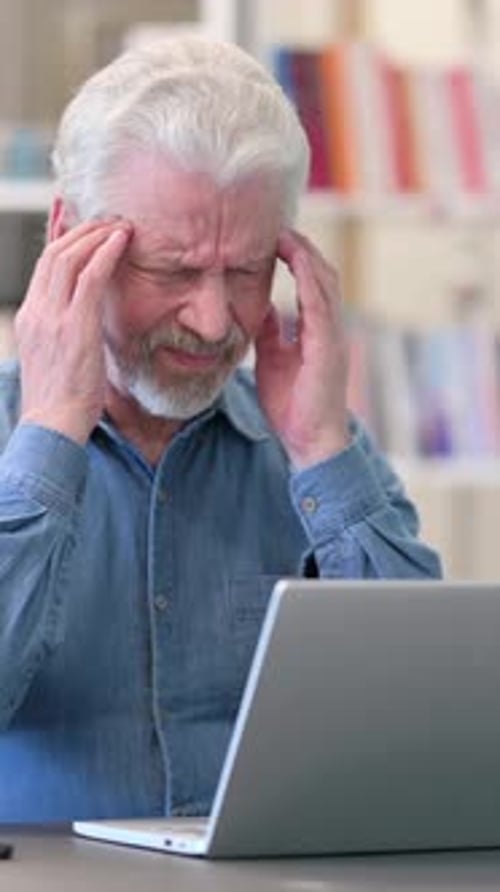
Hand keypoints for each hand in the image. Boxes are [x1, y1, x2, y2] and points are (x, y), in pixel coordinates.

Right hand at [15, 218, 131, 443]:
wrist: (53, 425)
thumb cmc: (61, 400)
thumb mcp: (57, 359)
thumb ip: (66, 334)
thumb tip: (87, 324)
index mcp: (31, 317)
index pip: (44, 266)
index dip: (61, 238)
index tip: (76, 220)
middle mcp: (37, 310)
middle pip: (55, 253)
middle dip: (81, 229)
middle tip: (106, 218)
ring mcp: (52, 316)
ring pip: (70, 257)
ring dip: (96, 235)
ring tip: (119, 224)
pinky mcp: (74, 325)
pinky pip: (90, 276)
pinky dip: (106, 252)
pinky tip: (123, 240)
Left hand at [255, 229, 349, 468]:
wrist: (309, 441)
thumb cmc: (293, 406)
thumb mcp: (273, 360)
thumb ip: (272, 334)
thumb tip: (261, 309)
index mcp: (318, 330)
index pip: (312, 283)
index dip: (299, 257)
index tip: (277, 237)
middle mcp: (330, 327)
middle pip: (322, 274)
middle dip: (303, 247)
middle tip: (279, 225)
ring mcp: (332, 336)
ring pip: (325, 282)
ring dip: (306, 255)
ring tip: (285, 233)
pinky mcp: (328, 346)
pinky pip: (320, 303)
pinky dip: (308, 277)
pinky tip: (294, 259)